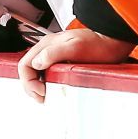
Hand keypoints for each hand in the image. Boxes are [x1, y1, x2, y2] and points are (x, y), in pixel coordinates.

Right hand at [18, 29, 136, 102]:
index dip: (28, 80)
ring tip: (45, 96)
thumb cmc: (97, 44)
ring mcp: (54, 56)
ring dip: (37, 85)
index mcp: (46, 45)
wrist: (112, 41)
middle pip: (28, 69)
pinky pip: (48, 73)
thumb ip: (53, 53)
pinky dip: (47, 83)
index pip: (25, 64)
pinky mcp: (63, 62)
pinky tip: (54, 89)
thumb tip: (37, 63)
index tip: (41, 91)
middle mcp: (47, 50)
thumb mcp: (75, 47)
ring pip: (37, 72)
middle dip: (30, 86)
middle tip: (41, 98)